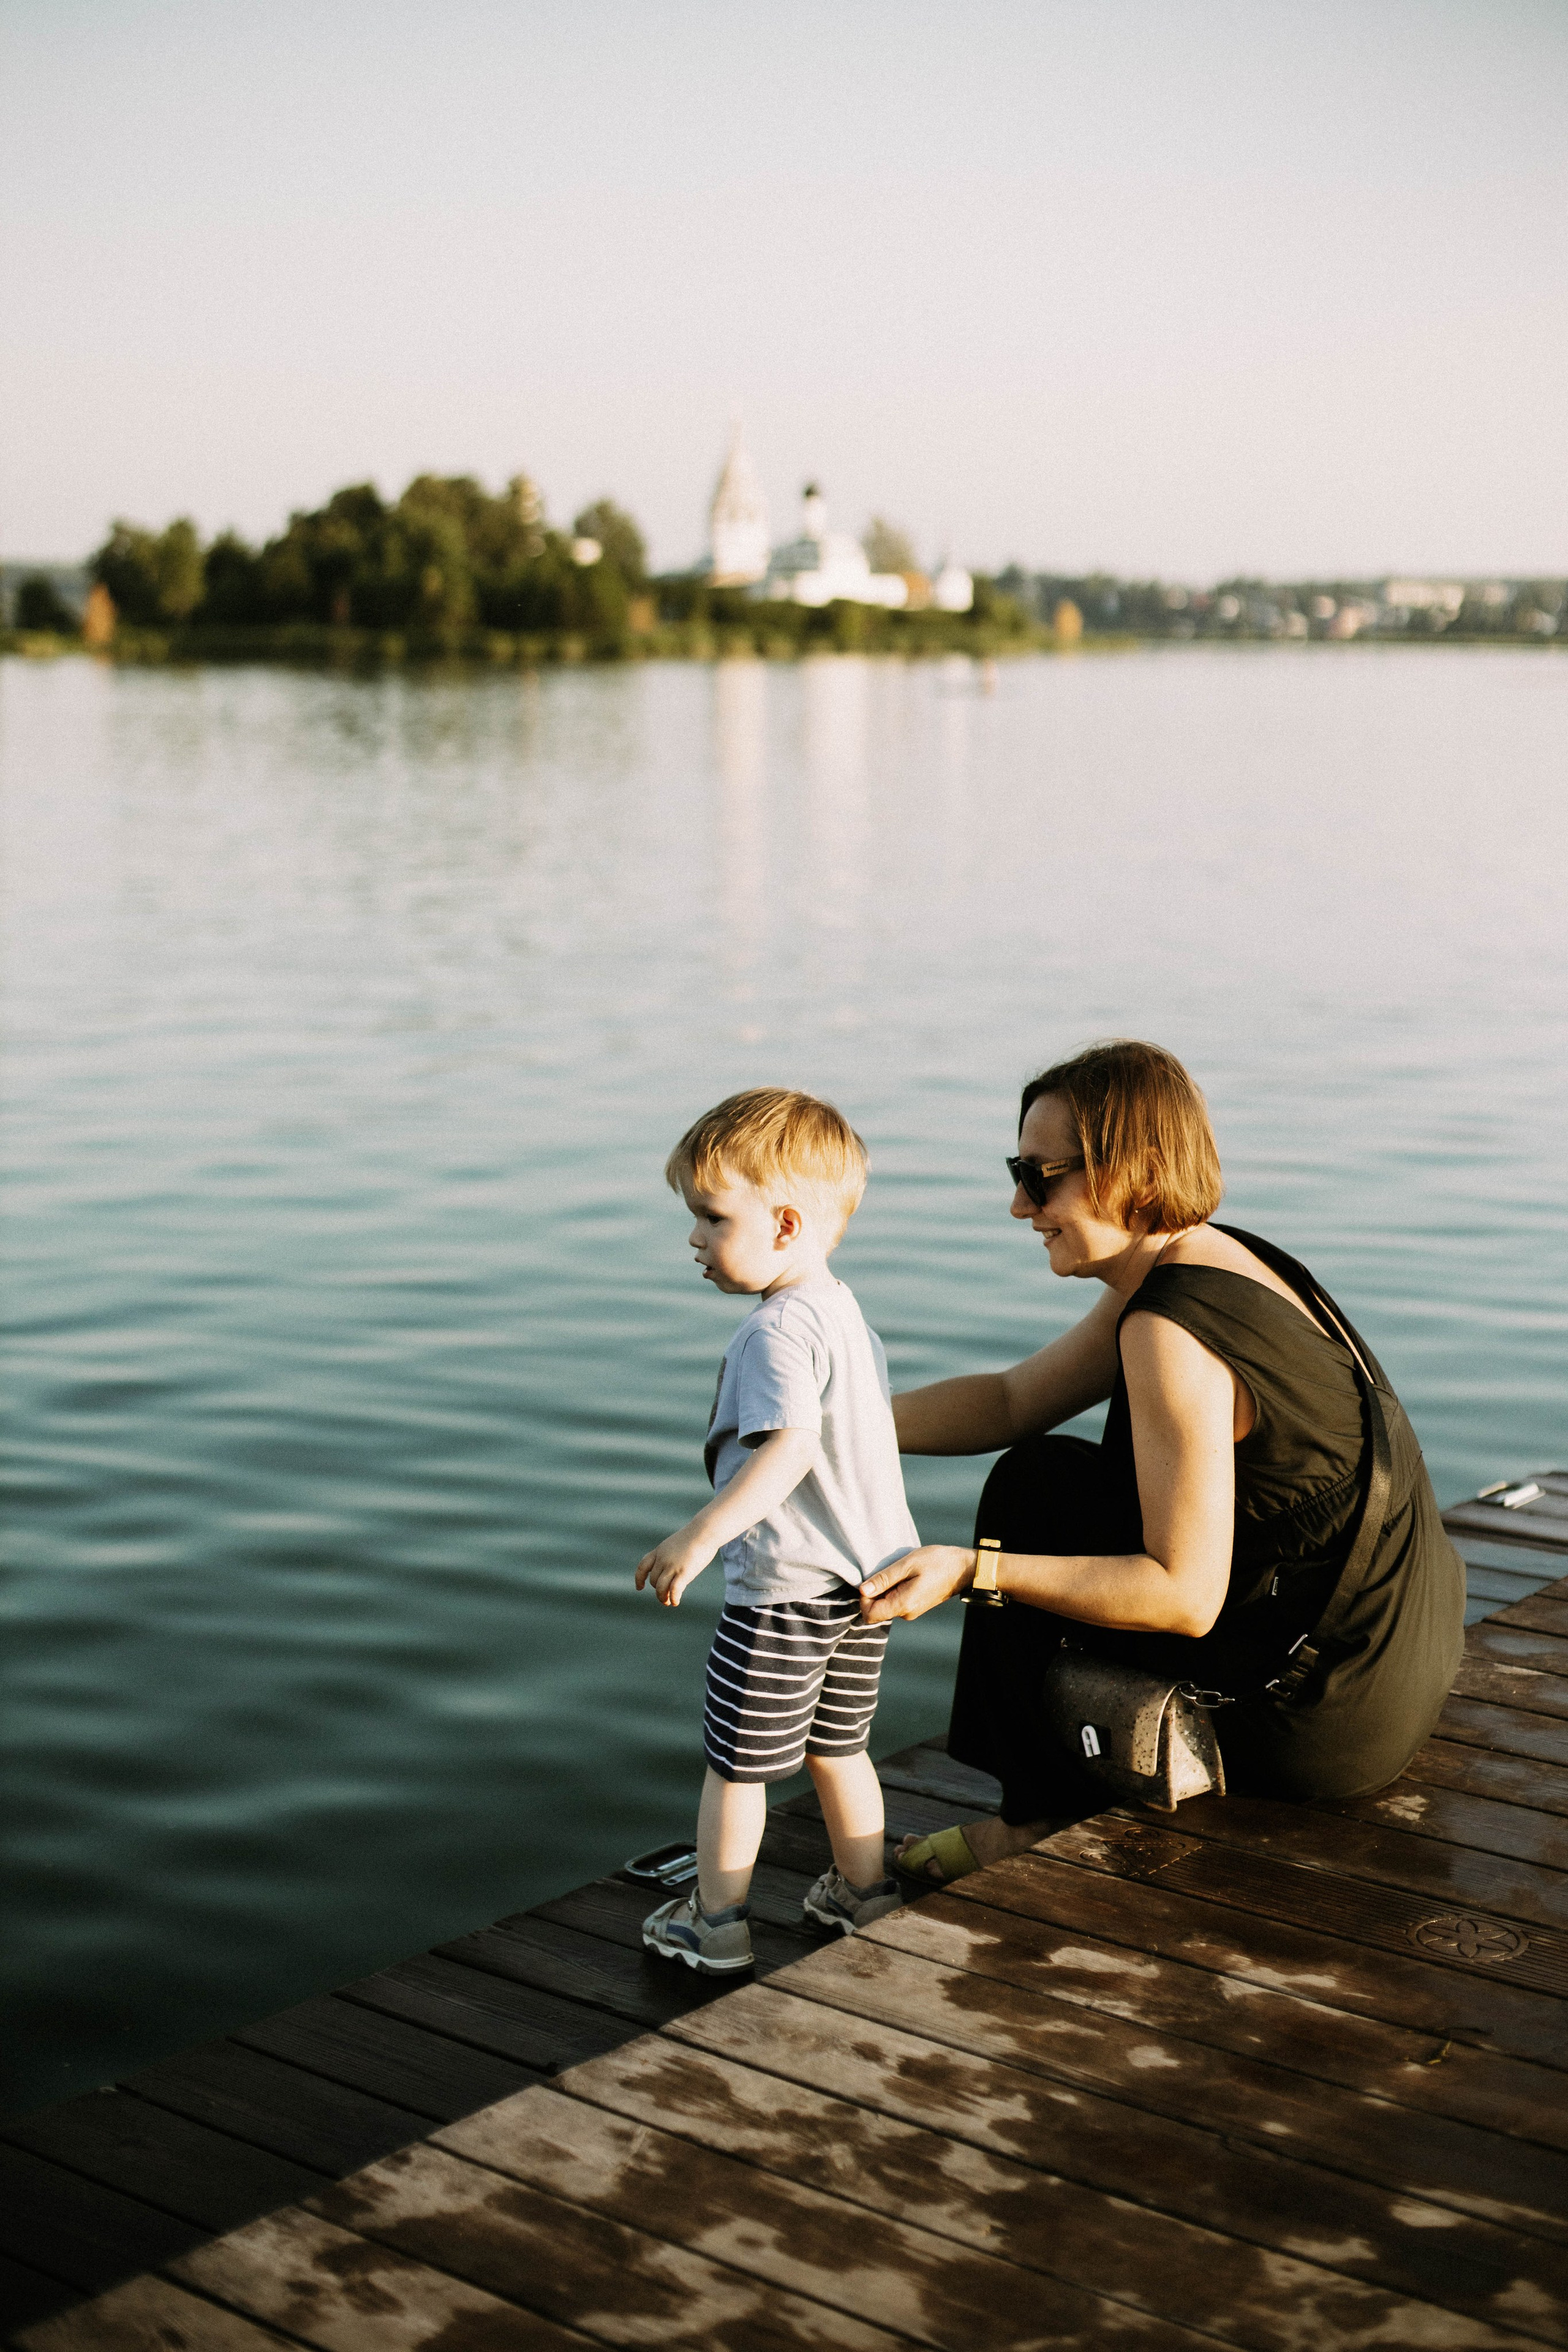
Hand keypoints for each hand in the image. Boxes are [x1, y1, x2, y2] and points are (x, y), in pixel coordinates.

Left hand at [635, 1526, 715, 1607]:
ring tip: (668, 1602)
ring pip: (660, 1588)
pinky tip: (676, 1602)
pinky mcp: (684, 1572)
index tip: (640, 1587)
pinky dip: (673, 1598)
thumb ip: (671, 1555)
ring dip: (662, 1598)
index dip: (639, 1578)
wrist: (705, 1531)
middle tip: (665, 1598)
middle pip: (654, 1580)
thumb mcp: (677, 1544)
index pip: (643, 1566)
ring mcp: (672, 1566)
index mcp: (660, 1551)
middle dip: (658, 1590)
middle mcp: (663, 1559)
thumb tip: (672, 1569)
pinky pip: (674, 1590)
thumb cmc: (695, 1536)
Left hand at [859, 1545, 974, 1624]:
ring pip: (886, 1605)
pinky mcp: (915, 1606)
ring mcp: (911, 1611)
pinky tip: (906, 1575)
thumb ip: (884, 1579)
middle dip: (875, 1592)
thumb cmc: (936, 1562)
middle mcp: (906, 1613)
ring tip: (901, 1572)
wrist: (962, 1568)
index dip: (864, 1599)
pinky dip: (895, 1589)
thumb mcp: (907, 1565)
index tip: (872, 1581)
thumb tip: (862, 1591)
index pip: (869, 1615)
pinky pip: (896, 1601)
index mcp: (903, 1605)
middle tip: (889, 1572)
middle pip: (877, 1610)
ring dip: (886, 1589)